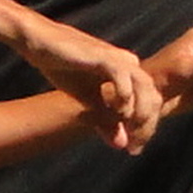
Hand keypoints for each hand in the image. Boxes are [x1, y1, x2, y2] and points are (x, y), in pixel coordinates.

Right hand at [14, 13, 162, 153]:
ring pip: (144, 88)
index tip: (134, 150)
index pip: (151, 102)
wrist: (39, 42)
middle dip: (146, 127)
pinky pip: (123, 77)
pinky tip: (117, 112)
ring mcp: (118, 58)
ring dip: (140, 115)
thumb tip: (122, 146)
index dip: (146, 129)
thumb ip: (105, 122)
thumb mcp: (86, 101)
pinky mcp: (103, 56)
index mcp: (128, 73)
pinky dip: (124, 97)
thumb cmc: (62, 67)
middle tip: (134, 149)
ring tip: (129, 134)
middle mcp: (129, 64)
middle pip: (153, 97)